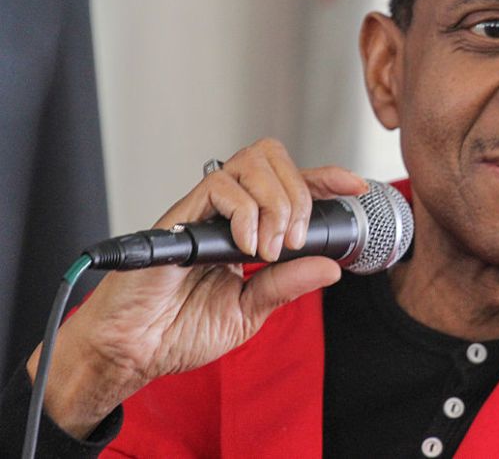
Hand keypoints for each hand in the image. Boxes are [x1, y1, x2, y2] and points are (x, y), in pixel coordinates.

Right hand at [25, 138, 365, 438]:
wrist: (134, 349)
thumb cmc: (180, 328)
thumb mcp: (250, 310)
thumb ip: (287, 285)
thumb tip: (331, 267)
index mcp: (248, 227)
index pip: (292, 183)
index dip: (326, 178)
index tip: (355, 187)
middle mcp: (227, 210)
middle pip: (273, 158)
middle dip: (298, 195)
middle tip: (294, 242)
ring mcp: (203, 209)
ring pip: (251, 163)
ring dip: (275, 203)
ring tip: (268, 249)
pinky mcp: (179, 216)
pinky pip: (218, 187)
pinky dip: (244, 213)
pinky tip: (244, 247)